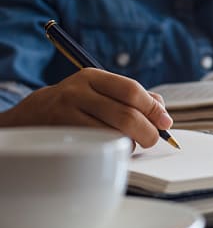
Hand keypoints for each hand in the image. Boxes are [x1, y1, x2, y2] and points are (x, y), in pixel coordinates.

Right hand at [0, 68, 171, 147]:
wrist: (32, 116)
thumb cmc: (79, 104)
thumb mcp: (101, 91)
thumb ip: (133, 97)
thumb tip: (163, 111)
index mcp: (93, 77)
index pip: (132, 91)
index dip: (153, 108)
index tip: (166, 122)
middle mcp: (78, 92)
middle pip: (126, 115)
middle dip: (148, 131)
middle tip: (154, 139)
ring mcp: (67, 115)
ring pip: (114, 134)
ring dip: (131, 143)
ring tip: (132, 143)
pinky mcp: (62, 136)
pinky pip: (99, 147)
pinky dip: (114, 150)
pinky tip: (114, 148)